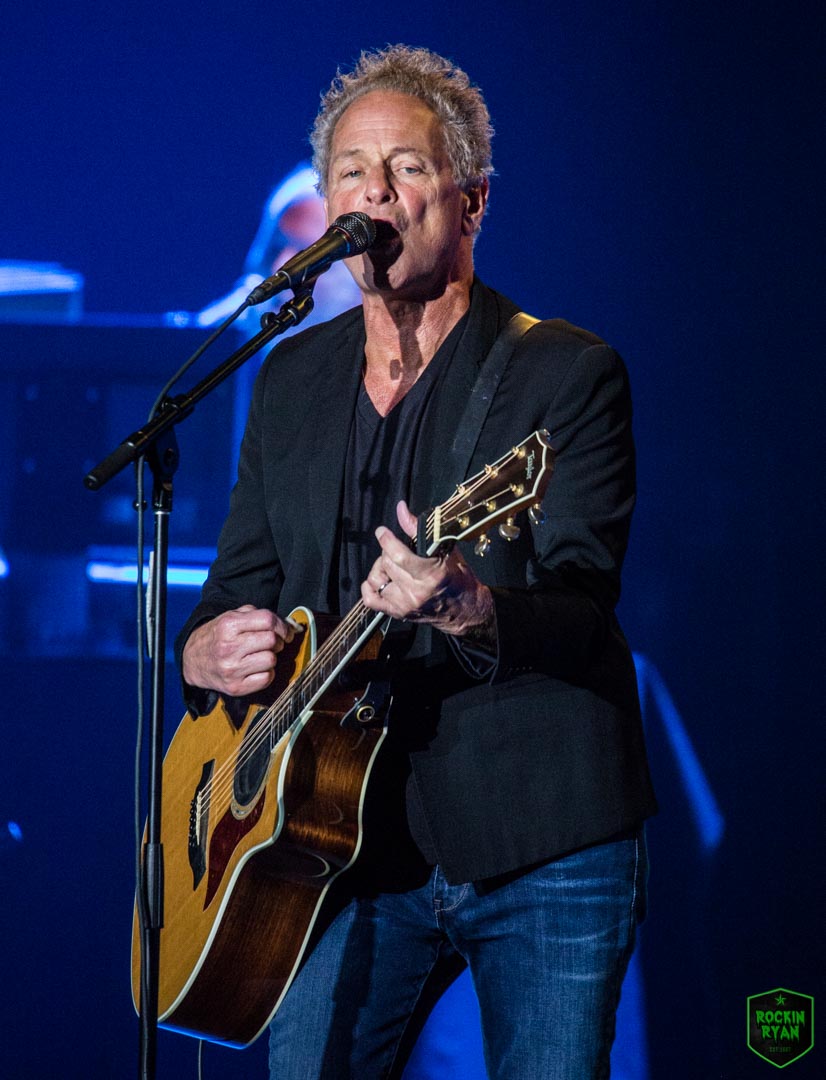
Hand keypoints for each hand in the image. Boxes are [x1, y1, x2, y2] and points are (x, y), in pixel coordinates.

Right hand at [182, 604, 298, 696]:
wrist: (193, 661)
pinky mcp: (235, 687)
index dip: (282, 625)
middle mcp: (229, 647)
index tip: (285, 631)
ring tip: (260, 655)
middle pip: (271, 640)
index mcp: (228, 625)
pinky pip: (266, 679)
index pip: (268, 620)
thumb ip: (259, 615)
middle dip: (277, 641)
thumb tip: (292, 626)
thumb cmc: (219, 636)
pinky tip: (256, 668)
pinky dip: (266, 673)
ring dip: (271, 657)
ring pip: (271, 660)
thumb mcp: (231, 617)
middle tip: (271, 643)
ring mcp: (231, 669)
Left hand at [362, 501, 494, 637]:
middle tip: (397, 551)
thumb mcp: (444, 550)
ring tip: (391, 566)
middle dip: (388, 552)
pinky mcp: (399, 614)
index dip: (386, 540)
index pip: (398, 555)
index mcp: (432, 574)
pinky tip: (380, 580)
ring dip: (380, 569)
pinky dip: (369, 588)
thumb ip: (418, 529)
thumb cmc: (458, 578)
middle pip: (386, 564)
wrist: (466, 609)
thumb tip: (401, 509)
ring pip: (376, 579)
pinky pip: (371, 600)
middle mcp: (417, 591)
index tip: (382, 532)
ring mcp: (406, 604)